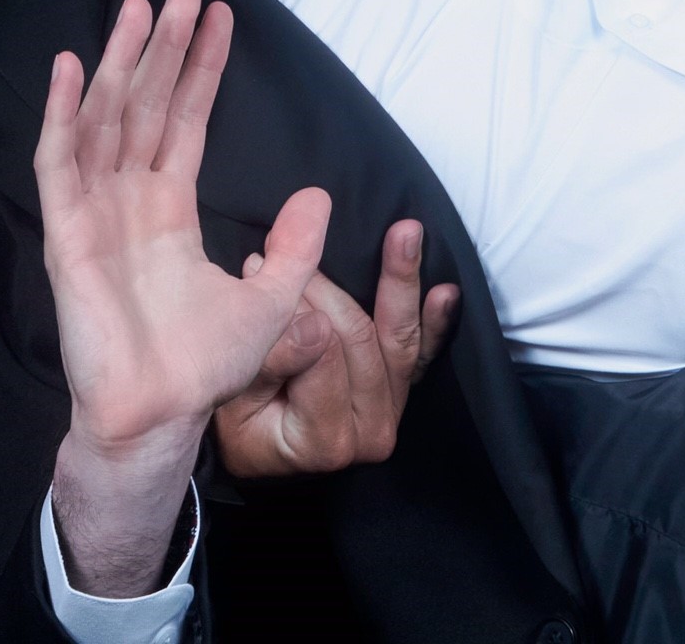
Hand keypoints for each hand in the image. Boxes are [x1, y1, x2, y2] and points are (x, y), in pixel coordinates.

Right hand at [38, 0, 330, 593]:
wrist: (161, 412)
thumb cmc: (204, 364)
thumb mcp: (271, 296)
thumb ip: (294, 244)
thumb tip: (318, 193)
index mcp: (172, 208)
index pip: (188, 119)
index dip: (203, 68)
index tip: (220, 16)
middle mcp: (131, 200)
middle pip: (148, 105)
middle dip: (166, 46)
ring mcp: (97, 212)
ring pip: (108, 118)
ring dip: (122, 61)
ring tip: (140, 6)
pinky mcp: (68, 233)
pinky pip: (61, 163)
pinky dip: (63, 114)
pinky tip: (73, 68)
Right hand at [214, 218, 459, 479]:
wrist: (264, 450)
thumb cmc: (242, 427)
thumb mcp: (237, 402)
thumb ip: (273, 365)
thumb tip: (310, 326)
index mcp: (326, 441)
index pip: (322, 355)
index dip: (296, 308)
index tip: (260, 265)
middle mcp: (372, 432)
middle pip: (361, 339)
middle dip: (328, 289)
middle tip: (299, 250)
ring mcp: (395, 409)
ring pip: (398, 338)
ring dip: (402, 281)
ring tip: (406, 233)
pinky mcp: (404, 390)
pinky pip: (425, 351)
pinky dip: (438, 320)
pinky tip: (447, 291)